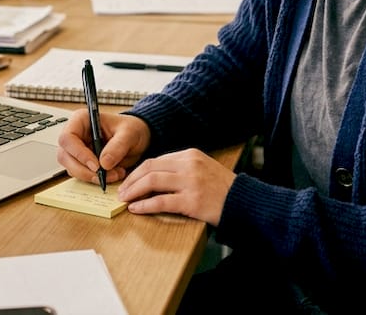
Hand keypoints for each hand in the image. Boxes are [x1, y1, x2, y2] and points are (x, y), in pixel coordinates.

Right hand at [57, 109, 149, 186]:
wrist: (137, 139)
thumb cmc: (131, 129)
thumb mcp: (129, 133)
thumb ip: (118, 146)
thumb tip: (104, 163)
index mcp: (81, 120)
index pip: (68, 138)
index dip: (78, 153)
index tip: (96, 165)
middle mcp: (75, 135)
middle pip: (65, 156)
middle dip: (84, 170)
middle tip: (104, 176)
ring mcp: (77, 150)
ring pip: (72, 168)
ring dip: (91, 176)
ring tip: (114, 174)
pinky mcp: (82, 163)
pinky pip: (81, 175)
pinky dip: (95, 179)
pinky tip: (112, 175)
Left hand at [117, 148, 236, 224]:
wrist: (244, 202)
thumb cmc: (222, 188)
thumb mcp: (202, 168)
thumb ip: (181, 169)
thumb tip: (153, 177)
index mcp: (190, 155)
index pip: (156, 160)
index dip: (138, 171)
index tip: (129, 181)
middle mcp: (189, 165)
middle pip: (150, 168)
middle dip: (131, 180)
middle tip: (121, 191)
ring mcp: (191, 182)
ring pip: (152, 181)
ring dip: (134, 191)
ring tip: (125, 200)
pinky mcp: (192, 201)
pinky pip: (161, 201)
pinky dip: (145, 205)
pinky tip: (136, 209)